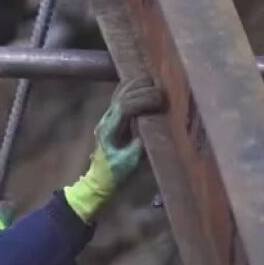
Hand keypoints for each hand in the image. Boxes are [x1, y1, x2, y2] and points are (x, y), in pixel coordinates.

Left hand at [64, 77, 165, 221]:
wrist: (100, 179)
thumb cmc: (115, 173)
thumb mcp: (130, 163)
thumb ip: (139, 147)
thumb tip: (154, 130)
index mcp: (110, 129)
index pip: (125, 106)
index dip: (143, 99)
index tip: (161, 100)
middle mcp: (107, 118)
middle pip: (122, 94)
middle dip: (143, 90)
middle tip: (163, 92)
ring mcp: (108, 115)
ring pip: (120, 91)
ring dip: (139, 86)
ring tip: (158, 86)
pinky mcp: (113, 116)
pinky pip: (122, 95)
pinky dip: (135, 88)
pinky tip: (148, 87)